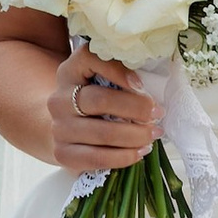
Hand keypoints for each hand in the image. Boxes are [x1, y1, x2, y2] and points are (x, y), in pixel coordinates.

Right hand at [48, 46, 158, 175]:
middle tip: (158, 113)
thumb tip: (156, 87)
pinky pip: (97, 158)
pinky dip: (123, 157)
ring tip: (154, 134)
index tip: (141, 84)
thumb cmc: (95, 102)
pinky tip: (140, 153)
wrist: (67, 129)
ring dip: (135, 135)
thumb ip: (121, 78)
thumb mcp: (102, 81)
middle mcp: (59, 98)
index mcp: (70, 72)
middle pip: (100, 100)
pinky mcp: (62, 153)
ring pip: (102, 133)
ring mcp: (58, 128)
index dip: (117, 70)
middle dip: (136, 108)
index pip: (88, 59)